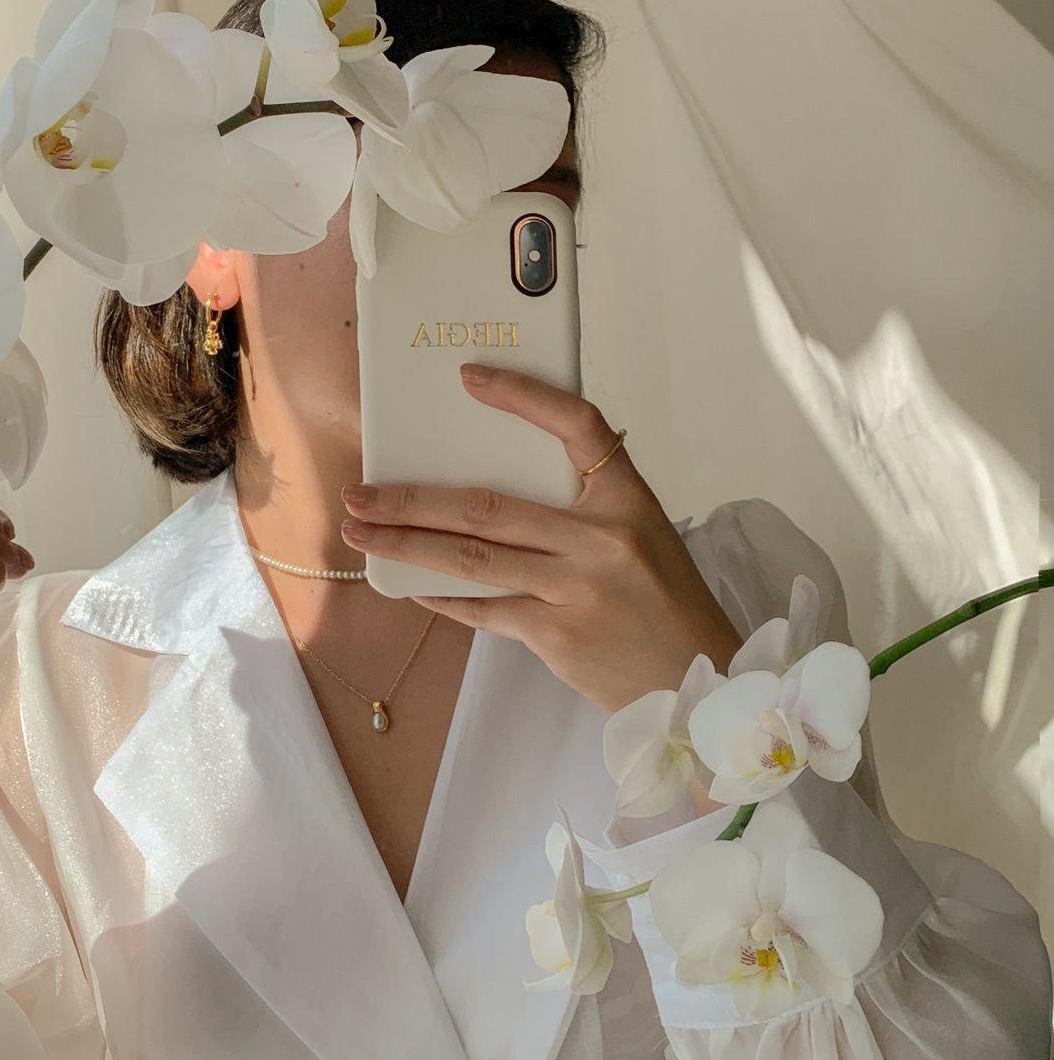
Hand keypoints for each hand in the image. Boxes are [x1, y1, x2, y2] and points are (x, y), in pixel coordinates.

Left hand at [338, 363, 741, 716]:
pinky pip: (484, 608)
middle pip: (488, 506)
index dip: (522, 397)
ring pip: (471, 558)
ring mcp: (576, 588)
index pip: (576, 425)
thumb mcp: (641, 536)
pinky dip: (441, 596)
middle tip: (361, 492)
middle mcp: (601, 538)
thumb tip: (492, 496)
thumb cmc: (663, 603)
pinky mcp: (556, 634)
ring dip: (406, 546)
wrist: (698, 681)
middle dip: (412, 499)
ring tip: (361, 535)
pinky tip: (409, 585)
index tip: (470, 379)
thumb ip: (581, 510)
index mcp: (627, 500)